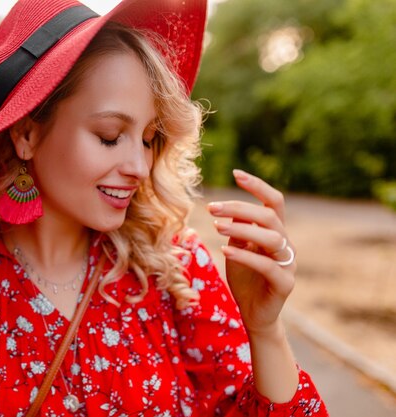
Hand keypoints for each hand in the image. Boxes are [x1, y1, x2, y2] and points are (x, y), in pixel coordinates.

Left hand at [208, 169, 295, 335]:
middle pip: (270, 216)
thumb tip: (229, 210)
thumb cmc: (246, 279)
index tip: (235, 173)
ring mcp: (288, 263)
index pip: (273, 201)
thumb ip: (238, 230)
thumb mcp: (238, 249)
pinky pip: (267, 265)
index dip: (257, 186)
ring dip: (243, 229)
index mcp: (276, 232)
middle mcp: (286, 244)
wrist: (254, 314)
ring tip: (216, 226)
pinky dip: (245, 255)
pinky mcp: (284, 283)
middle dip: (240, 208)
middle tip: (211, 208)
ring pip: (272, 237)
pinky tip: (225, 250)